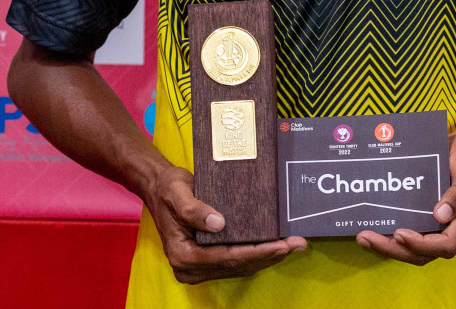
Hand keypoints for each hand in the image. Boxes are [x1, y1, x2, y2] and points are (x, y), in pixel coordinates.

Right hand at [143, 164, 306, 283]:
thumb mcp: (177, 192)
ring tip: (293, 245)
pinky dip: (257, 255)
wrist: (157, 187)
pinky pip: (236, 262)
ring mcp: (198, 267)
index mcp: (183, 255)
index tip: (281, 245)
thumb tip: (218, 224)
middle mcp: (190, 267)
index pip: (227, 257)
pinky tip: (275, 245)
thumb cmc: (167, 188)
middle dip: (269, 256)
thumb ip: (194, 209)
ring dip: (267, 257)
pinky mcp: (206, 261)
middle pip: (237, 265)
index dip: (256, 252)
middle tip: (297, 244)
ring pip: (240, 267)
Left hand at [355, 127, 455, 264]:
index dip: (420, 244)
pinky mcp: (428, 223)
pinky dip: (391, 237)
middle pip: (424, 254)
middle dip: (394, 249)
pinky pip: (410, 236)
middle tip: (366, 238)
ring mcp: (440, 229)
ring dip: (388, 246)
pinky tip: (372, 228)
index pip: (445, 245)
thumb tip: (440, 215)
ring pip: (414, 250)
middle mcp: (453, 231)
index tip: (399, 233)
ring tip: (363, 237)